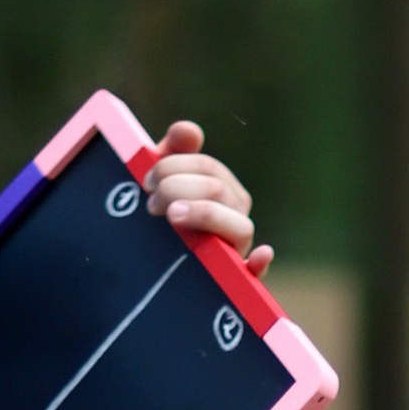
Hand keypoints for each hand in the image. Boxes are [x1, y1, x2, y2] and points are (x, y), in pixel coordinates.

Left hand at [144, 121, 271, 274]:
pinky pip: (257, 272)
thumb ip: (173, 154)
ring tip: (172, 215)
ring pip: (237, 223)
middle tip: (150, 204)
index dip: (176, 167)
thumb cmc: (162, 221)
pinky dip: (261, 262)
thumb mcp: (163, 185)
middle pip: (217, 190)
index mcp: (222, 189)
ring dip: (205, 214)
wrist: (153, 271)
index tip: (147, 180)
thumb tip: (189, 130)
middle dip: (179, 188)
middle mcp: (235, 215)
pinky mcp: (238, 279)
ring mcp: (239, 247)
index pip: (207, 167)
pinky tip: (261, 254)